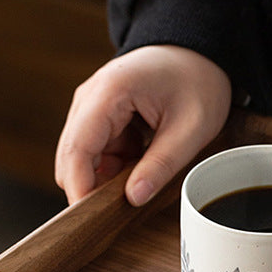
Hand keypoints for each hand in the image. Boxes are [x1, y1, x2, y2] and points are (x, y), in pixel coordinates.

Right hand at [55, 45, 231, 205]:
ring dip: (109, 176)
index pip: (77, 149)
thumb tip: (133, 198)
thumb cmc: (198, 80)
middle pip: (73, 155)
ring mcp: (92, 106)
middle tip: (122, 213)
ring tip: (146, 178)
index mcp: (109, 92)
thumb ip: (162, 164)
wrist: (198, 52)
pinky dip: (117, 166)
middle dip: (92, 185)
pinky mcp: (101, 115)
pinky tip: (144, 165)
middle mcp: (90, 97)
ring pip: (85, 157)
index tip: (90, 219)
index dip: (79, 187)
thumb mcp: (192, 128)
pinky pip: (99, 151)